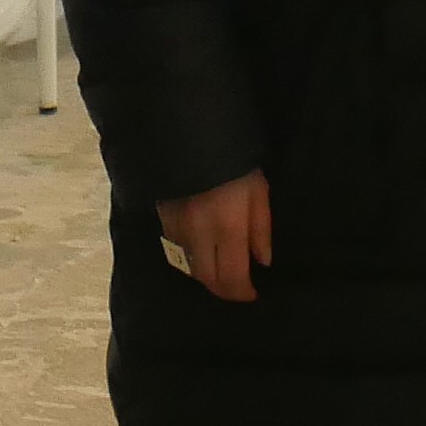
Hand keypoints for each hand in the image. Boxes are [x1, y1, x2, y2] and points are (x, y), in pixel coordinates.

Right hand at [158, 172, 273, 302]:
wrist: (189, 130)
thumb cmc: (235, 159)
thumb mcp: (258, 190)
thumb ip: (261, 228)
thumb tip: (262, 261)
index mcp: (227, 227)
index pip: (232, 277)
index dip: (242, 293)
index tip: (252, 294)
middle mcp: (199, 234)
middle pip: (206, 278)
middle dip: (222, 288)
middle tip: (236, 286)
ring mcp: (177, 227)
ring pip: (189, 266)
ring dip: (205, 273)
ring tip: (221, 267)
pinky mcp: (162, 218)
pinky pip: (176, 247)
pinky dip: (190, 254)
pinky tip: (202, 247)